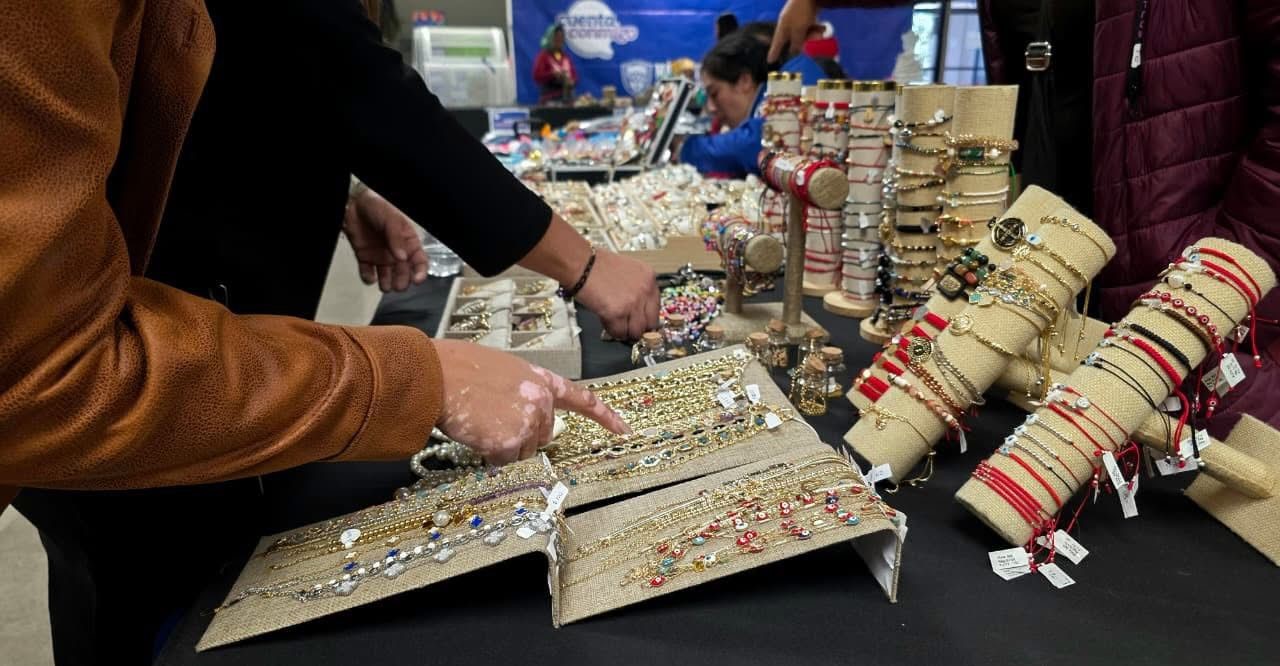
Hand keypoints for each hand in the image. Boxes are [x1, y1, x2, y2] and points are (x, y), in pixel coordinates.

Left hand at [343, 187, 428, 291]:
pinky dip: (369, 278)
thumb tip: (402, 257)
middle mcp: (396, 252)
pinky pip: (368, 273)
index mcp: (407, 242)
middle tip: (398, 286)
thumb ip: (396, 238)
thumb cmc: (376, 207)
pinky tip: (370, 277)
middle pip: (404, 272)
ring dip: (387, 284)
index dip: (420, 272)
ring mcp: (380, 256)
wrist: (353, 204)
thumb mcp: (391, 219)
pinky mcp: (365, 258)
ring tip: (385, 286)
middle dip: (402, 281)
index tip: (417, 280)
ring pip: (387, 276)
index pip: (419, 260)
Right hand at [433, 339, 629, 463]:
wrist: (435, 374)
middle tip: (490, 419)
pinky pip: (504, 463)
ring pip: (522, 453)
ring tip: (479, 422)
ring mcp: (528, 421)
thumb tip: (526, 419)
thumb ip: (522, 392)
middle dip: (520, 436)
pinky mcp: (510, 442)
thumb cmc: (458, 368)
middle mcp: (541, 400)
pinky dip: (489, 456)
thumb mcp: (501, 371)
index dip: (605, 416)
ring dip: (502, 446)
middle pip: (543, 436)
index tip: (625, 430)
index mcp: (539, 378)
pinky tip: (475, 434)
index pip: (582, 398)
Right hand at [575, 249, 659, 340]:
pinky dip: (613, 331)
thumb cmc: (598, 265)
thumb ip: (637, 288)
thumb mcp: (628, 270)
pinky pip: (620, 332)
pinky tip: (607, 323)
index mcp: (649, 278)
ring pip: (636, 331)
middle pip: (650, 322)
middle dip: (639, 327)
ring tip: (617, 326)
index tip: (642, 321)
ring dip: (626, 332)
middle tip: (630, 328)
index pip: (657, 307)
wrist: (582, 264)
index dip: (647, 316)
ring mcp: (632, 303)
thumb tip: (637, 308)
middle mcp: (645, 291)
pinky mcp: (617, 313)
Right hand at [769, 0, 819, 62]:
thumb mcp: (798, 30)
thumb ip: (796, 43)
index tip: (770, 61)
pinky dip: (815, 29)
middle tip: (813, 40)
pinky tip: (822, 27)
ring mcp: (797, 20)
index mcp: (783, 28)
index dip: (774, 52)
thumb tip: (793, 53)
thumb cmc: (801, 12)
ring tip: (820, 31)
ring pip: (803, 34)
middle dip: (804, 42)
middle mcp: (788, 25)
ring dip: (812, 35)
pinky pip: (809, 27)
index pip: (777, 43)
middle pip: (793, 40)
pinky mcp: (805, 15)